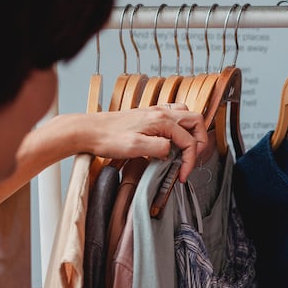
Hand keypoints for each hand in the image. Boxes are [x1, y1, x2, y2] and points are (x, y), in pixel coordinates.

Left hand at [59, 103, 208, 182]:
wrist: (87, 130)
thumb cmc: (107, 138)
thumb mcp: (135, 147)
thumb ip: (159, 148)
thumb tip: (172, 151)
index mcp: (161, 120)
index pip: (189, 140)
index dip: (190, 160)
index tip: (183, 175)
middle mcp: (161, 112)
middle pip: (196, 121)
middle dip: (200, 142)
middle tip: (192, 160)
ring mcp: (155, 112)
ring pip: (187, 116)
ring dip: (192, 132)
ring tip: (186, 150)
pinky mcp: (148, 116)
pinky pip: (174, 116)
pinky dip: (180, 127)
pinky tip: (172, 140)